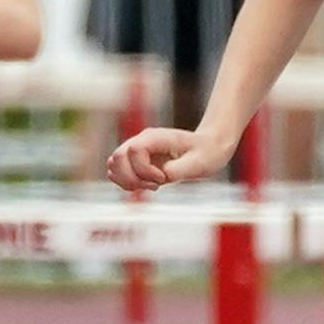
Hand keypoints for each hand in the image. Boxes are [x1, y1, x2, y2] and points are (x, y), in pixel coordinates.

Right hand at [108, 126, 233, 191]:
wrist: (209, 148)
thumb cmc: (207, 153)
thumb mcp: (199, 164)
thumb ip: (178, 170)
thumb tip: (162, 177)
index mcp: (155, 137)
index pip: (133, 151)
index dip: (144, 170)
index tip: (163, 178)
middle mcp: (142, 141)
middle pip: (116, 158)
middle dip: (131, 178)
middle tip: (156, 185)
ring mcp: (137, 151)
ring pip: (113, 166)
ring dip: (128, 182)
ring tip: (153, 186)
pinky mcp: (137, 161)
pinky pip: (119, 173)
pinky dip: (129, 184)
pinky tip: (150, 185)